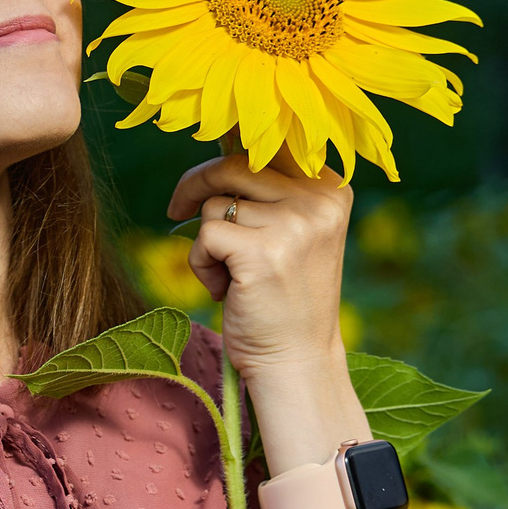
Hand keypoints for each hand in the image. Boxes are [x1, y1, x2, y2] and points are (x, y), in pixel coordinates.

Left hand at [164, 152, 353, 381]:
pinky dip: (200, 263)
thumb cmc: (285, 299)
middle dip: (195, 186)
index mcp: (332, 187)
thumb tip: (215, 152)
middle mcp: (318, 199)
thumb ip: (268, 193)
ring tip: (231, 277)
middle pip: (233, 164)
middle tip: (175, 210)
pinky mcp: (260, 251)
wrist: (297, 361)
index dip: (224, 162)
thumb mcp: (292, 233)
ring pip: (215, 203)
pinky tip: (225, 291)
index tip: (203, 185)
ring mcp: (292, 224)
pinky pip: (205, 234)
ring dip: (208, 242)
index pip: (265, 147)